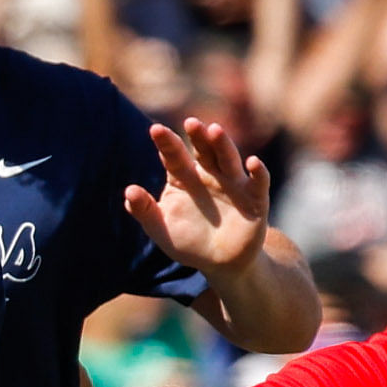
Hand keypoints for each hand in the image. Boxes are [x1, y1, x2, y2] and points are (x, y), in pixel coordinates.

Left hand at [126, 114, 277, 273]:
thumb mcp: (161, 229)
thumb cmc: (188, 242)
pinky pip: (258, 182)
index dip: (166, 143)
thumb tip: (128, 191)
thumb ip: (144, 211)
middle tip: (190, 122)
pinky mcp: (255, 199)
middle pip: (203, 149)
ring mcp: (233, 184)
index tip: (156, 130)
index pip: (173, 155)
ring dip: (223, 144)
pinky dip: (258, 172)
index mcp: (183, 177)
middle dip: (198, 136)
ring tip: (214, 130)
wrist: (219, 263)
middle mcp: (209, 174)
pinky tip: (252, 162)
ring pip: (228, 159)